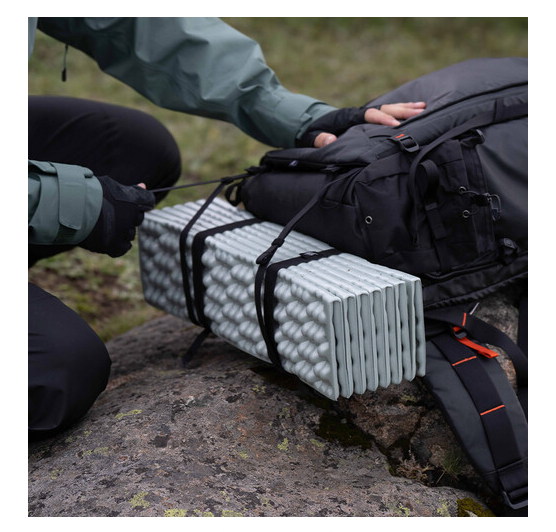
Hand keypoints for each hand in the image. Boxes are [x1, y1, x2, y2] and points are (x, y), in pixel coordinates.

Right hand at [80, 175, 154, 256]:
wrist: (69, 208)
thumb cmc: (88, 192)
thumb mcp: (111, 185)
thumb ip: (130, 189)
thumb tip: (144, 185)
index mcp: (133, 200)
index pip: (148, 200)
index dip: (141, 200)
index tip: (133, 201)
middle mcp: (131, 217)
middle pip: (138, 217)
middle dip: (129, 215)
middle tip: (114, 212)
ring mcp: (123, 232)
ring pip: (130, 233)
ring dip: (123, 229)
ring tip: (106, 223)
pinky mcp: (113, 245)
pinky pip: (124, 247)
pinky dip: (120, 243)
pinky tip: (111, 237)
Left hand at [297, 102, 425, 147]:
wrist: (309, 125)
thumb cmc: (311, 133)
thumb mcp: (311, 137)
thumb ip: (320, 139)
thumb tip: (330, 140)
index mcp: (348, 117)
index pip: (369, 115)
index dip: (382, 118)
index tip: (395, 124)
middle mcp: (358, 113)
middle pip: (384, 108)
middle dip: (402, 110)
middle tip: (420, 112)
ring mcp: (363, 115)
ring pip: (387, 108)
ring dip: (405, 108)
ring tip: (423, 108)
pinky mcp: (366, 119)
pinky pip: (385, 113)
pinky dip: (400, 111)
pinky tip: (415, 111)